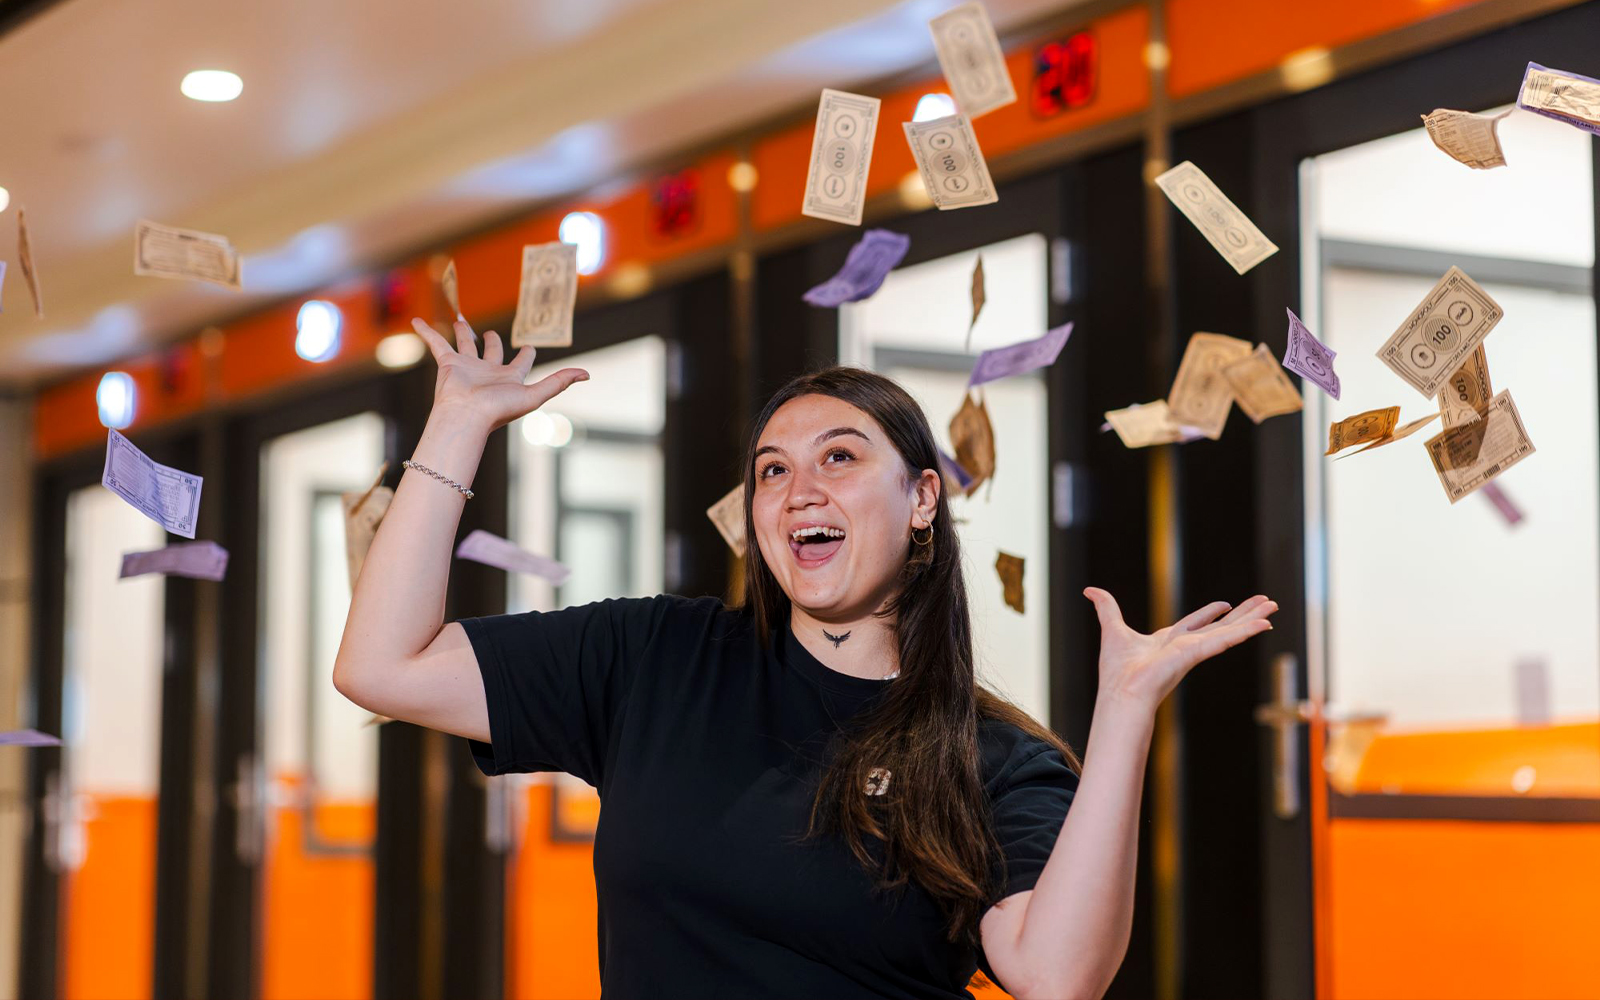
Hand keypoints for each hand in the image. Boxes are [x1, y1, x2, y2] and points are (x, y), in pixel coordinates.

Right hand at [411, 317, 588, 432]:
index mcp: (509, 378)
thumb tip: (587, 374)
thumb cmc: (498, 410)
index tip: (529, 346)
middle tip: (492, 334)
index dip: (526, 353)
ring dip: (462, 332)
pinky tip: (417, 321)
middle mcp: (488, 372)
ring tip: (460, 321)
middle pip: (491, 351)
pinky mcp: (448, 365)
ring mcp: (467, 367)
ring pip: (465, 344)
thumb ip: (559, 382)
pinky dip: (426, 332)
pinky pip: (436, 343)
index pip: (520, 362)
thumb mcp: (535, 395)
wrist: (466, 417)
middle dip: (491, 341)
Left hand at [1084, 588, 1277, 711]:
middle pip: (1221, 626)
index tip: (1225, 604)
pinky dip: (1246, 631)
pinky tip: (1264, 623)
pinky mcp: (1199, 653)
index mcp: (1170, 642)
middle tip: (1264, 602)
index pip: (1196, 624)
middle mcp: (1187, 646)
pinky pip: (1227, 639)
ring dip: (1252, 618)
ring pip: (1230, 630)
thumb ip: (1105, 607)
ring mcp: (1196, 651)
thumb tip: (1089, 589)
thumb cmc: (1117, 671)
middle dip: (1242, 614)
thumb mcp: (1112, 628)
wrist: (1123, 692)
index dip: (1210, 613)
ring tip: (1272, 606)